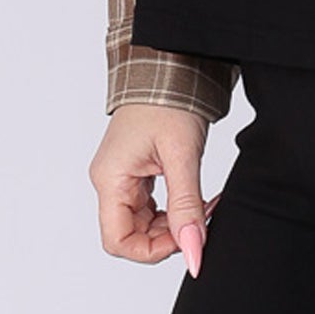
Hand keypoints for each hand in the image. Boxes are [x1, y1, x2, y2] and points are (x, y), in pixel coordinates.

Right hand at [89, 103, 218, 272]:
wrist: (170, 62)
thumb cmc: (169, 99)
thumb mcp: (182, 155)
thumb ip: (187, 205)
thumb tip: (194, 251)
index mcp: (110, 179)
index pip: (118, 241)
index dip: (152, 251)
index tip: (187, 239)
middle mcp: (111, 180)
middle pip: (132, 234)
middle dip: (169, 234)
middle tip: (202, 217)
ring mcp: (123, 175)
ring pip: (144, 221)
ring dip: (174, 221)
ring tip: (204, 204)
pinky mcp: (138, 168)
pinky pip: (151, 204)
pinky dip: (175, 206)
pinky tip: (195, 197)